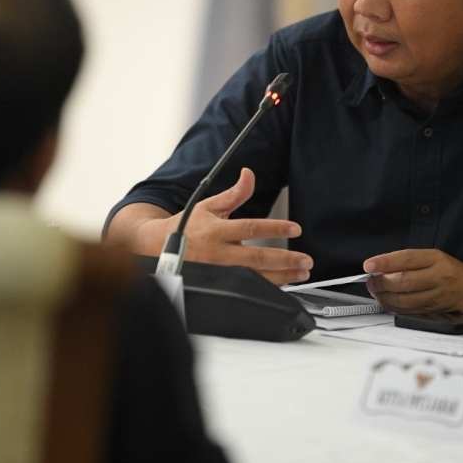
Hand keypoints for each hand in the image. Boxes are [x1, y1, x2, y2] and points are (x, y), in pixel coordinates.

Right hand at [153, 167, 313, 284]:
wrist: (155, 249)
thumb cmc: (185, 226)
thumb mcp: (208, 205)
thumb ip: (234, 194)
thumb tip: (249, 173)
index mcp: (216, 230)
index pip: (251, 227)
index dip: (275, 228)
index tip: (296, 229)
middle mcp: (218, 253)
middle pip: (257, 257)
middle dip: (285, 260)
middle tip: (306, 261)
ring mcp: (217, 272)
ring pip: (255, 277)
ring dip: (281, 277)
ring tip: (300, 274)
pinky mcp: (217, 285)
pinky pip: (246, 288)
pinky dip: (265, 288)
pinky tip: (281, 285)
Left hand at [363, 249, 462, 315]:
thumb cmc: (453, 272)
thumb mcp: (434, 258)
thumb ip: (409, 262)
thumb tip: (380, 268)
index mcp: (437, 259)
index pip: (406, 258)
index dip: (385, 262)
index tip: (369, 266)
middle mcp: (439, 276)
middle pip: (403, 281)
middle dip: (381, 283)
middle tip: (371, 282)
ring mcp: (439, 295)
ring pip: (406, 299)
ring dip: (385, 298)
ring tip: (376, 293)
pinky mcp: (437, 311)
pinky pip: (411, 311)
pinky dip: (395, 308)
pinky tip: (388, 303)